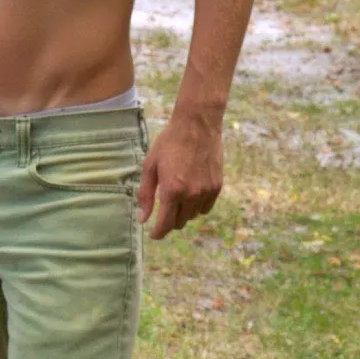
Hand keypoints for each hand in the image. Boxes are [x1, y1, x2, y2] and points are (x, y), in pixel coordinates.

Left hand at [138, 115, 223, 239]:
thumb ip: (145, 194)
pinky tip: (191, 193)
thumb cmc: (169, 142)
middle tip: (163, 210)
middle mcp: (191, 195)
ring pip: (193, 216)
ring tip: (177, 196)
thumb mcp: (150, 166)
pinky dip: (197, 206)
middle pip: (179, 222)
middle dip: (169, 221)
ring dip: (183, 213)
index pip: (165, 224)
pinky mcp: (217, 186)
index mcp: (172, 190)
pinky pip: (206, 208)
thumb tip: (142, 218)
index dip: (158, 233)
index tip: (154, 234)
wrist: (197, 124)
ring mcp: (206, 191)